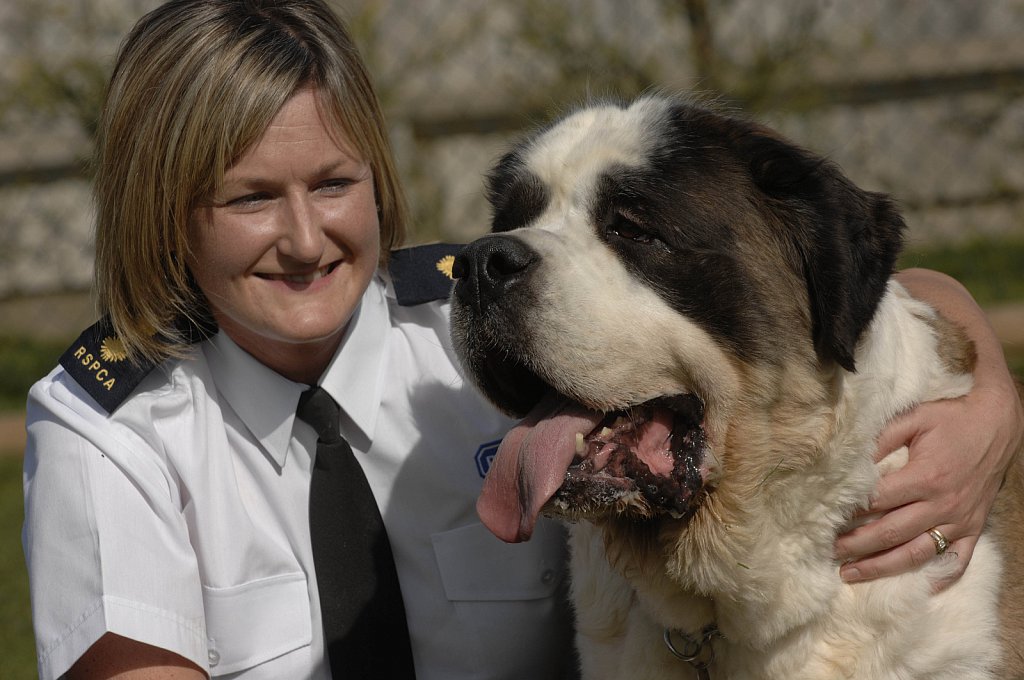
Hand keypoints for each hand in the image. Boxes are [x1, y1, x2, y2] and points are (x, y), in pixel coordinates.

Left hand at [834, 381, 1022, 590]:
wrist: (1000, 424)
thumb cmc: (953, 419)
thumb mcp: (914, 418)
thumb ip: (882, 438)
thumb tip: (851, 459)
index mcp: (926, 477)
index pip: (878, 501)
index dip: (851, 511)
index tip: (826, 518)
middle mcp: (943, 504)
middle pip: (891, 533)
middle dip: (856, 545)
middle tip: (828, 551)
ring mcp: (960, 521)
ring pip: (916, 554)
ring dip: (882, 567)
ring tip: (851, 574)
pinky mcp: (974, 529)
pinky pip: (957, 561)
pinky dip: (937, 578)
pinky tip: (914, 587)